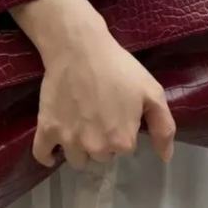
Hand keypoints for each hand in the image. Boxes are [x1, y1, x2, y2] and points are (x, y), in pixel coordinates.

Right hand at [10, 0, 175, 169]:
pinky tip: (55, 153)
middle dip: (102, 141)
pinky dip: (48, 156)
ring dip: (80, 148)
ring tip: (81, 126)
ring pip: (76, 159)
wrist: (79, 48)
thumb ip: (163, 128)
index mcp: (122, 141)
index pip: (124, 150)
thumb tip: (165, 158)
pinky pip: (42, 155)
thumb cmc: (118, 68)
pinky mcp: (47, 130)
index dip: (123, 131)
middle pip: (101, 156)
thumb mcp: (152, 92)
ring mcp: (68, 140)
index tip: (119, 113)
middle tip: (100, 115)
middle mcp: (95, 147)